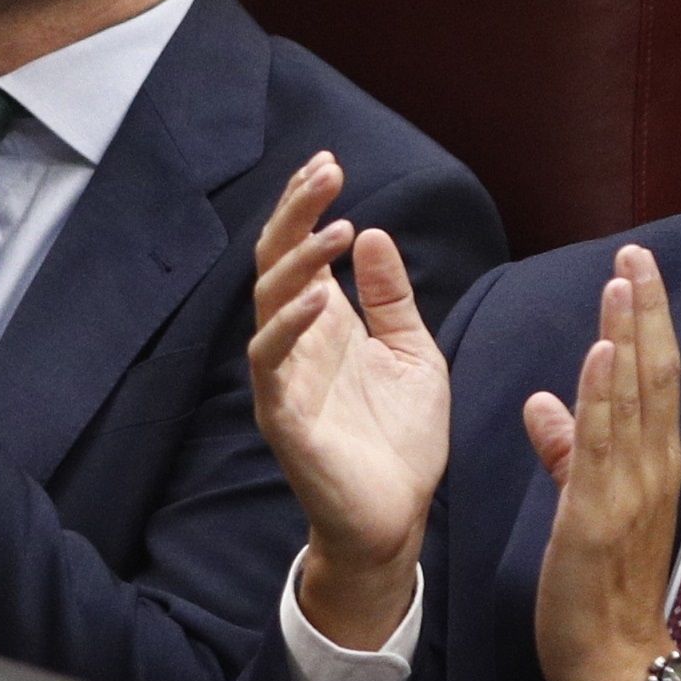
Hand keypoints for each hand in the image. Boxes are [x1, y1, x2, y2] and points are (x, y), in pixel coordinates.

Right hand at [249, 152, 447, 649]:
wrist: (397, 517)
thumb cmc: (401, 439)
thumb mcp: (412, 352)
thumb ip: (392, 298)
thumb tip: (375, 234)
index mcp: (323, 324)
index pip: (300, 250)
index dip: (307, 205)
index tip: (330, 163)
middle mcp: (294, 343)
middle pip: (276, 263)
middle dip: (297, 214)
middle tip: (327, 171)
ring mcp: (283, 379)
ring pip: (268, 305)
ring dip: (297, 262)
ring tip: (336, 226)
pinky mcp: (283, 419)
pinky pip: (271, 365)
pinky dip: (289, 328)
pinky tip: (318, 299)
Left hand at [529, 245, 680, 680]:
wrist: (614, 663)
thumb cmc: (601, 589)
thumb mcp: (582, 507)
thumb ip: (568, 452)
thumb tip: (544, 403)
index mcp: (648, 464)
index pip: (652, 377)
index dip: (647, 320)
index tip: (637, 267)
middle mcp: (649, 468)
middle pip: (652, 374)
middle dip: (644, 310)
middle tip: (638, 251)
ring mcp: (628, 491)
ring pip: (632, 398)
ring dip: (626, 334)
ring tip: (622, 280)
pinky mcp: (595, 517)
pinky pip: (601, 446)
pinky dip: (603, 395)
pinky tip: (601, 354)